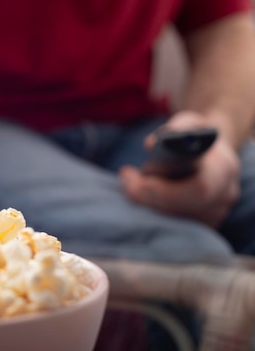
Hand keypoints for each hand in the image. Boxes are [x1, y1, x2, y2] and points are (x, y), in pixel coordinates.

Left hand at [119, 111, 239, 227]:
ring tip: (132, 181)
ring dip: (143, 205)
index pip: (198, 189)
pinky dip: (149, 213)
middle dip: (143, 197)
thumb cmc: (194, 134)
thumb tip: (151, 145)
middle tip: (126, 177)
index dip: (161, 189)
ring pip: (171, 223)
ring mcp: (214, 215)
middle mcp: (224, 196)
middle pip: (178, 211)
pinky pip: (170, 227)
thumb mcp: (186, 123)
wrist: (210, 151)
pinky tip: (140, 196)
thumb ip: (172, 129)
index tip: (131, 174)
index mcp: (223, 169)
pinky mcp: (201, 225)